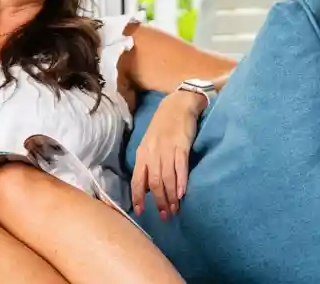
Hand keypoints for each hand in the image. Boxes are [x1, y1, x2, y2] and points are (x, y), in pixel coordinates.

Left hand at [131, 91, 202, 219]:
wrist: (178, 104)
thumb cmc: (164, 126)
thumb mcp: (150, 144)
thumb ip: (148, 164)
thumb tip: (147, 187)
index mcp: (143, 153)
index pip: (137, 180)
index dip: (138, 197)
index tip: (141, 212)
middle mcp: (153, 153)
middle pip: (154, 183)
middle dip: (159, 201)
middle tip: (165, 216)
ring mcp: (167, 149)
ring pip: (166, 178)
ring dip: (170, 196)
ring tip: (175, 209)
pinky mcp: (181, 145)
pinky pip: (180, 167)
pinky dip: (180, 181)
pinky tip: (182, 193)